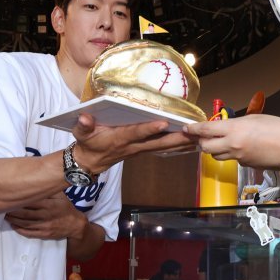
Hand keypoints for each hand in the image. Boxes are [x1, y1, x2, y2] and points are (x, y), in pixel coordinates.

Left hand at [4, 191, 86, 239]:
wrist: (75, 225)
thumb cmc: (65, 207)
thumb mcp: (60, 195)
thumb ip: (48, 190)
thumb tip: (36, 180)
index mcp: (49, 204)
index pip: (30, 201)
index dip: (18, 200)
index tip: (8, 196)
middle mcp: (46, 215)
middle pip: (25, 213)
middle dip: (12, 210)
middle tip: (2, 206)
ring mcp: (45, 226)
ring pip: (25, 223)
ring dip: (13, 220)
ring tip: (4, 215)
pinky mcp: (44, 234)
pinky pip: (29, 232)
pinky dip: (19, 229)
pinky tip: (13, 224)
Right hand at [71, 114, 195, 172]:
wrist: (90, 162)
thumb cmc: (87, 144)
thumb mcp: (80, 134)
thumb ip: (83, 125)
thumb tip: (84, 117)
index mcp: (119, 139)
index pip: (136, 133)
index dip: (148, 129)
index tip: (163, 123)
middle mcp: (133, 146)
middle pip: (157, 142)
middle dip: (175, 138)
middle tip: (192, 133)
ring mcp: (139, 149)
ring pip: (163, 146)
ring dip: (180, 142)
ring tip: (199, 136)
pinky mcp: (143, 150)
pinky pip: (162, 147)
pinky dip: (176, 144)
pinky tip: (190, 141)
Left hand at [184, 114, 279, 168]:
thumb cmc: (277, 128)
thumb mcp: (254, 119)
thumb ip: (237, 123)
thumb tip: (228, 128)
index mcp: (234, 130)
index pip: (206, 130)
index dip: (194, 129)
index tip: (186, 129)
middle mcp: (232, 146)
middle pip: (206, 148)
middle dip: (202, 142)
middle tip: (204, 136)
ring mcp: (239, 158)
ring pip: (217, 157)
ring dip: (215, 150)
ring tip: (222, 142)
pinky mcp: (246, 166)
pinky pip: (233, 160)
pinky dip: (232, 155)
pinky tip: (243, 148)